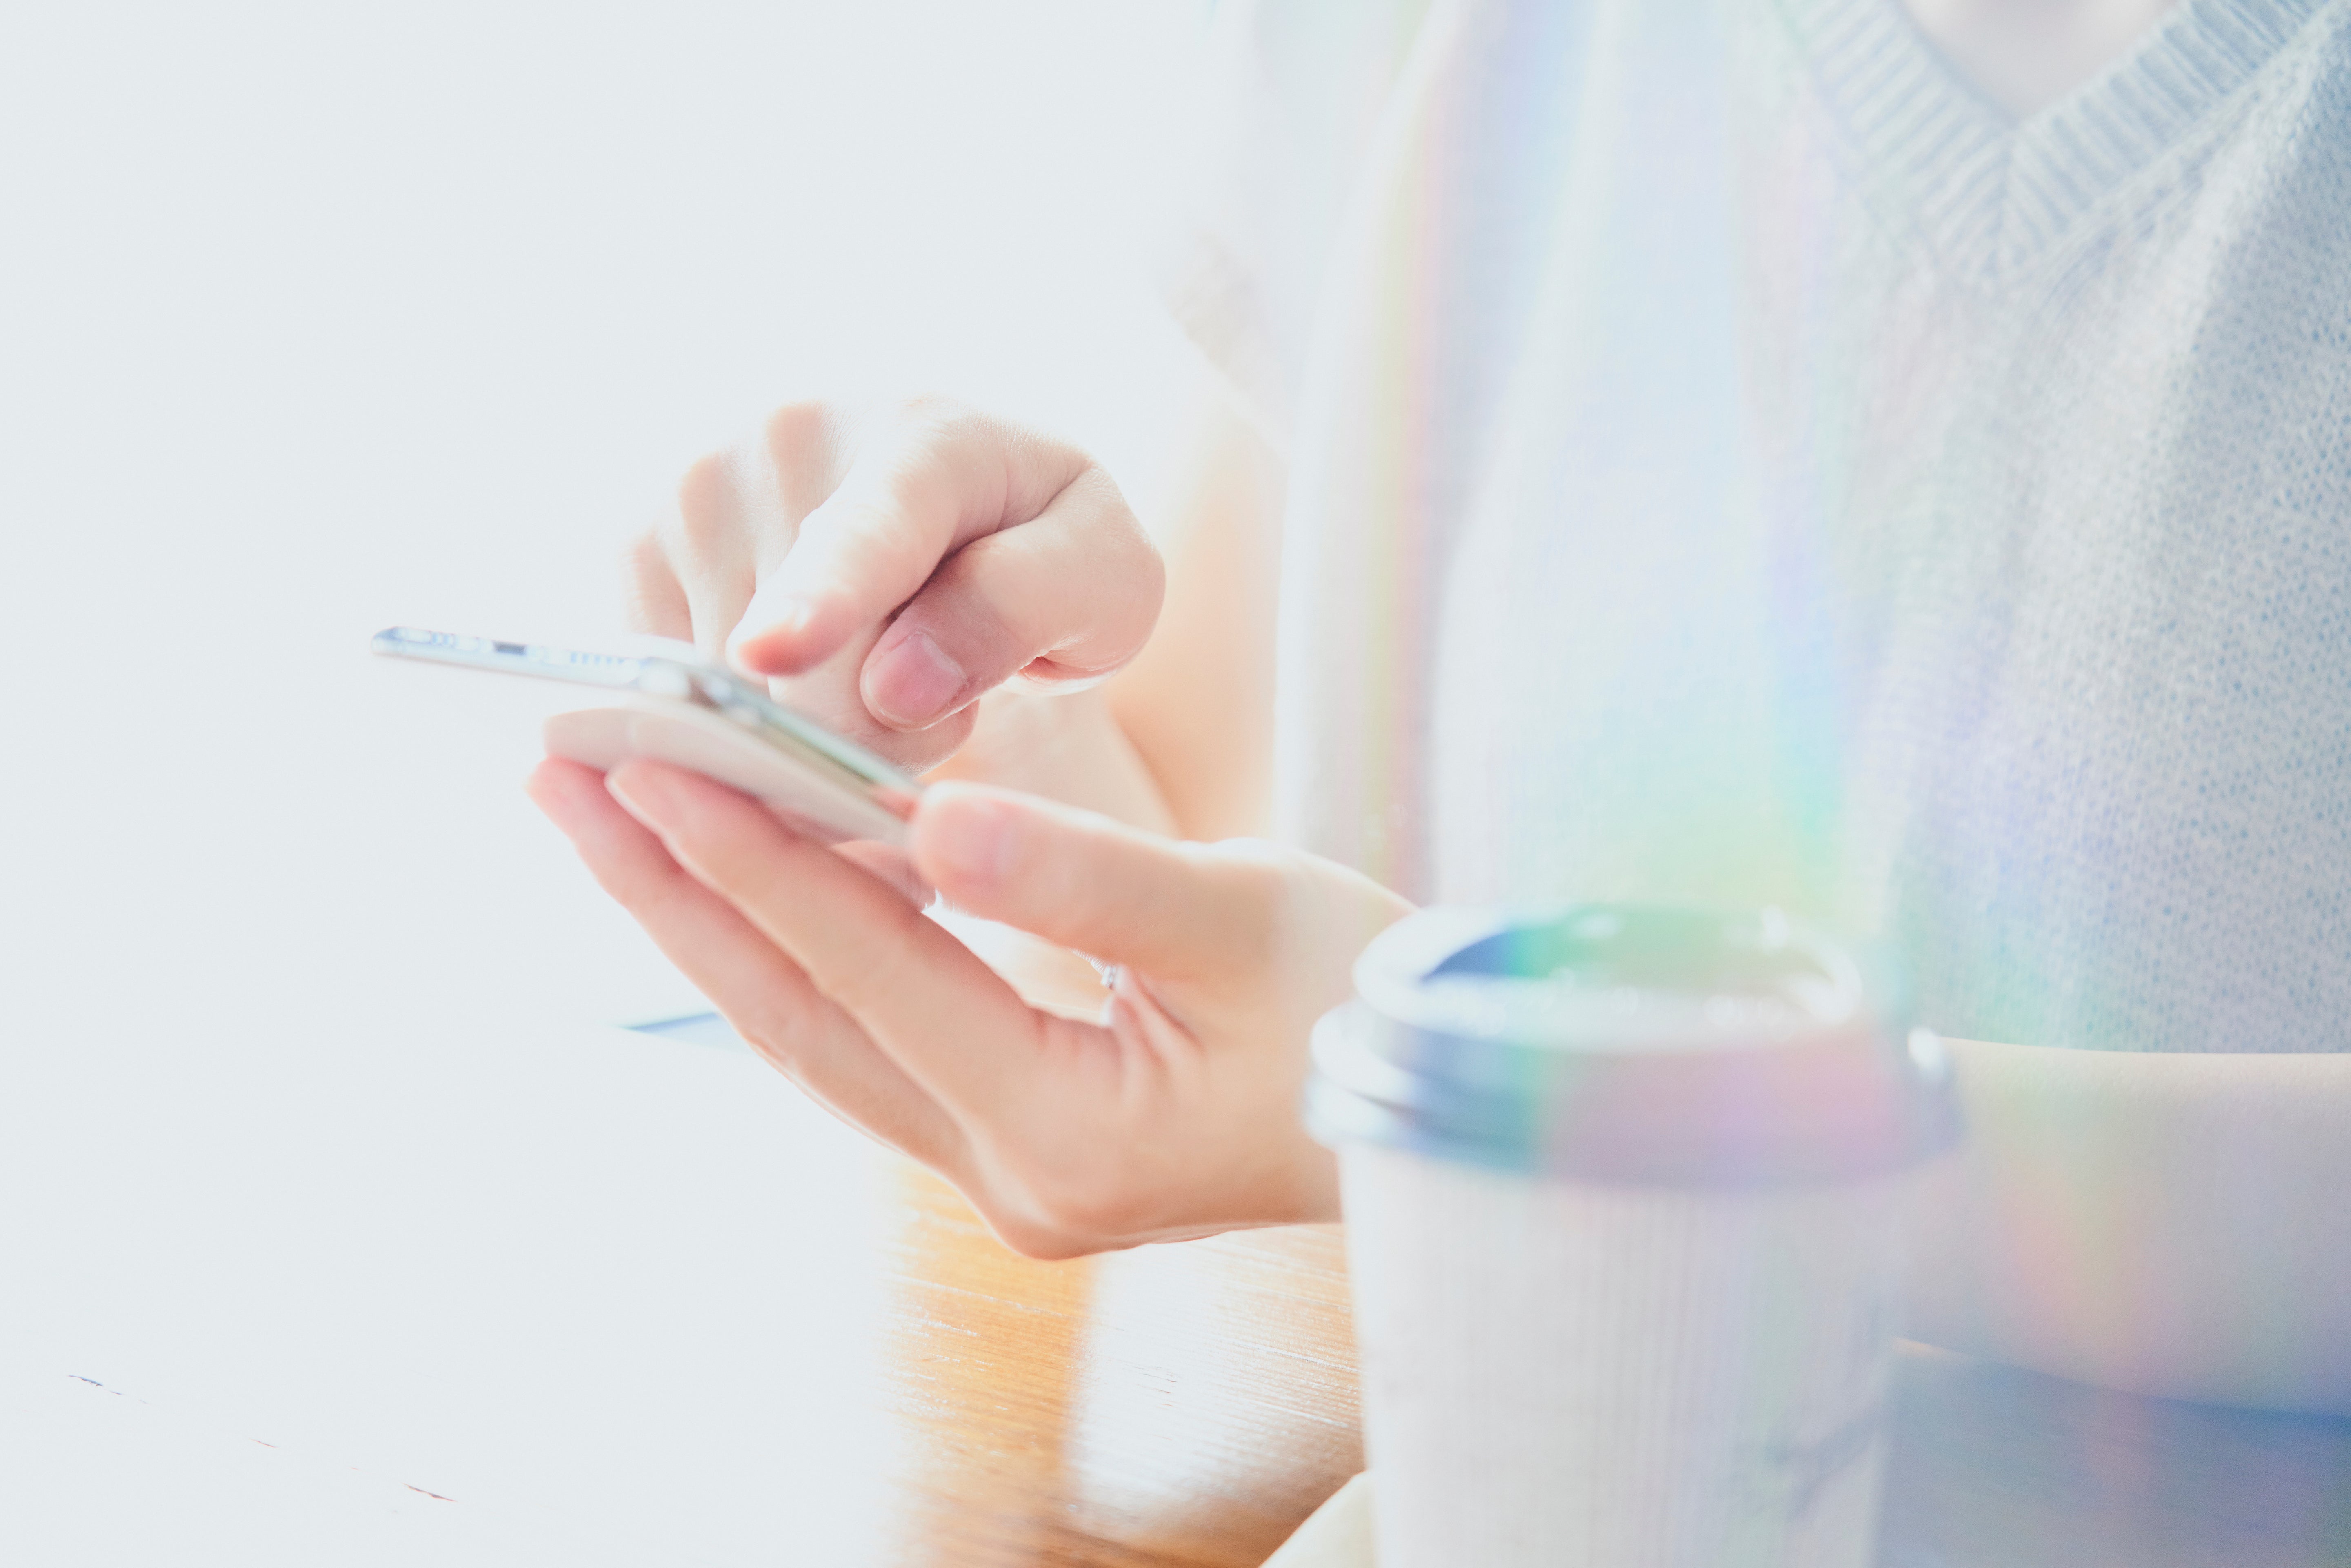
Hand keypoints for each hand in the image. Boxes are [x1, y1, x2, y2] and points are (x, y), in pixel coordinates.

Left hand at [527, 758, 1410, 1256]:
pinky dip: (798, 956)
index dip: (754, 858)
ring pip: (822, 1036)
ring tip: (614, 819)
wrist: (1443, 1107)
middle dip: (675, 894)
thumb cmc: (1371, 1006)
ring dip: (716, 925)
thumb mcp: (1247, 922)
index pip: (869, 968)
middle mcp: (1013, 1174)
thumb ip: (1086, 878)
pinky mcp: (1024, 1139)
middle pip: (802, 1017)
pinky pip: (871, 1041)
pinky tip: (743, 887)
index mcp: (1065, 1129)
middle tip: (557, 780)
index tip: (642, 759)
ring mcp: (1012, 1170)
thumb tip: (930, 816)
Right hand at [629, 397, 1163, 772]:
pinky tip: (798, 671)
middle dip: (874, 731)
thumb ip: (1028, 611)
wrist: (962, 505)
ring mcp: (696, 486)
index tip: (769, 651)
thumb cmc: (1047, 556)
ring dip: (808, 730)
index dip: (822, 598)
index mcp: (930, 436)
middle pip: (803, 673)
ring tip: (869, 666)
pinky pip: (673, 699)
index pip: (870, 532)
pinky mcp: (634, 547)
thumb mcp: (1104, 583)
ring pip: (732, 696)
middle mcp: (791, 437)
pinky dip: (743, 723)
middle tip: (935, 685)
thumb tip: (896, 685)